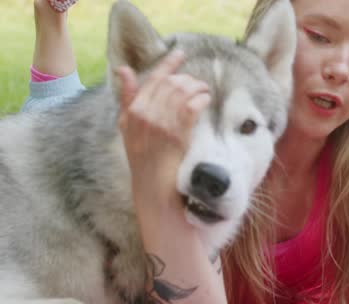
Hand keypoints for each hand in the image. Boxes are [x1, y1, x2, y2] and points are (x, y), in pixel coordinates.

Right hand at [117, 49, 210, 211]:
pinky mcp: (178, 133)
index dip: (168, 62)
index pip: (153, 78)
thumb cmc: (142, 158)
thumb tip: (124, 69)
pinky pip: (193, 106)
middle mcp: (145, 114)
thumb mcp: (127, 127)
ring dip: (198, 88)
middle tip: (197, 83)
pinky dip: (202, 100)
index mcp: (133, 110)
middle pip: (171, 83)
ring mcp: (162, 124)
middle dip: (188, 79)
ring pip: (184, 92)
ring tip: (204, 92)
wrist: (153, 186)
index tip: (180, 53)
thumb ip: (127, 97)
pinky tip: (205, 101)